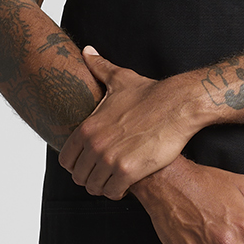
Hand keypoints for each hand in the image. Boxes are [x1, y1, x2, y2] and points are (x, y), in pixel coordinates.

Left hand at [57, 48, 202, 197]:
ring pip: (94, 187)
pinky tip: (126, 185)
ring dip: (103, 187)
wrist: (178, 105)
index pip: (66, 160)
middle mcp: (94, 144)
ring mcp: (110, 159)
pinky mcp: (128, 171)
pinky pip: (112, 192)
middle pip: (79, 176)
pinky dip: (117, 192)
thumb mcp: (120, 79)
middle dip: (90, 178)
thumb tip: (87, 51)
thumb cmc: (150, 94)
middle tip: (103, 175)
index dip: (76, 165)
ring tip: (114, 182)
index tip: (89, 165)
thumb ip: (98, 67)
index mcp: (87, 127)